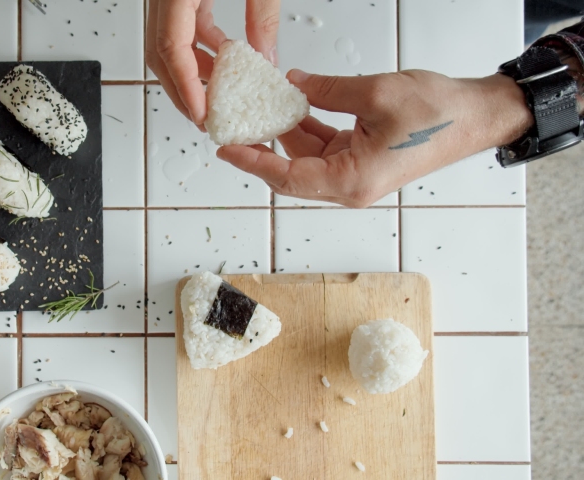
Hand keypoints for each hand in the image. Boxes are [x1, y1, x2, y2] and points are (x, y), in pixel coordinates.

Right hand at [146, 0, 280, 126]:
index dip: (185, 85)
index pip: (171, 47)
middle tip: (205, 118)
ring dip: (193, 71)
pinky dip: (200, 48)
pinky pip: (183, 28)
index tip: (201, 114)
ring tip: (218, 94)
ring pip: (169, 44)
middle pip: (161, 54)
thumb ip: (262, 15)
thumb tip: (266, 56)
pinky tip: (221, 59)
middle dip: (182, 91)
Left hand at [216, 69, 534, 207]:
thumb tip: (294, 85)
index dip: (253, 163)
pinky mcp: (361, 161)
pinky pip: (323, 149)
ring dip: (286, 134)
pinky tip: (294, 107)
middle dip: (263, 149)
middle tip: (235, 129)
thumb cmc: (438, 113)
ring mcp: (356, 175)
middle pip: (292, 172)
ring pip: (306, 159)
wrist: (475, 116)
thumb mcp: (376, 93)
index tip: (227, 149)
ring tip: (261, 110)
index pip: (287, 178)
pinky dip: (307, 129)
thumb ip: (327, 90)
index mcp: (352, 180)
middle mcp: (350, 186)